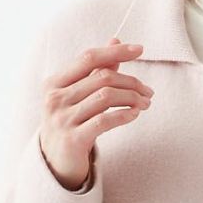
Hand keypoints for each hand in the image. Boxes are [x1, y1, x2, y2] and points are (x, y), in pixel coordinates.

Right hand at [38, 36, 154, 189]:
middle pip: (102, 77)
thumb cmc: (70, 123)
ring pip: (106, 97)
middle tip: (148, 91)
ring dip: (132, 98)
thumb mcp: (78, 94)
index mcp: (54, 82)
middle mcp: (55, 98)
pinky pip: (105, 121)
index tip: (139, 49)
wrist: (54, 162)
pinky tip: (135, 114)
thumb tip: (114, 39)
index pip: (89, 58)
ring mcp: (63, 119)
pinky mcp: (73, 139)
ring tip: (145, 103)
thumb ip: (95, 70)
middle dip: (131, 82)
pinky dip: (124, 114)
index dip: (115, 51)